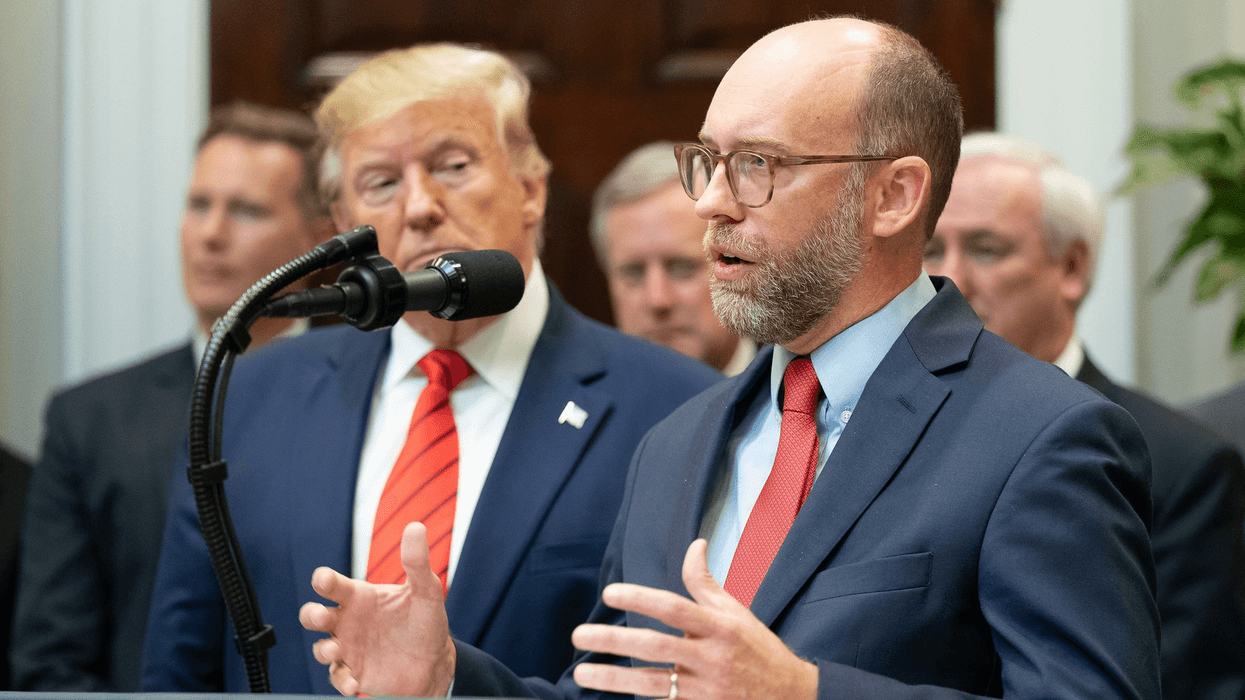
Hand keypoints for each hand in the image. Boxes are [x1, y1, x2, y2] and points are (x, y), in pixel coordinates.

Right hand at [298, 522, 455, 696]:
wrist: (435, 661)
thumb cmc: (426, 622)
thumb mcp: (426, 591)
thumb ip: (417, 562)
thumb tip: (416, 528)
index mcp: (360, 597)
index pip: (332, 585)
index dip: (324, 580)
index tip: (323, 579)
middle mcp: (348, 621)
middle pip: (313, 616)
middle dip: (311, 615)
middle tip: (323, 616)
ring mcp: (349, 648)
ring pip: (321, 648)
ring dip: (323, 650)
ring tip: (336, 650)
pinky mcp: (354, 672)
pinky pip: (338, 677)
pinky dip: (341, 681)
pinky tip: (354, 683)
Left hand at [571, 539, 817, 699]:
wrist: (790, 697)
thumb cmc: (757, 649)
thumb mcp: (736, 612)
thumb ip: (706, 583)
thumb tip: (695, 545)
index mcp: (721, 628)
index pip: (674, 608)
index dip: (640, 598)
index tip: (609, 593)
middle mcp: (712, 658)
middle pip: (656, 647)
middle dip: (614, 640)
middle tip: (579, 635)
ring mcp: (706, 691)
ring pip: (653, 684)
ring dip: (613, 678)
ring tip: (582, 672)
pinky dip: (640, 699)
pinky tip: (611, 693)